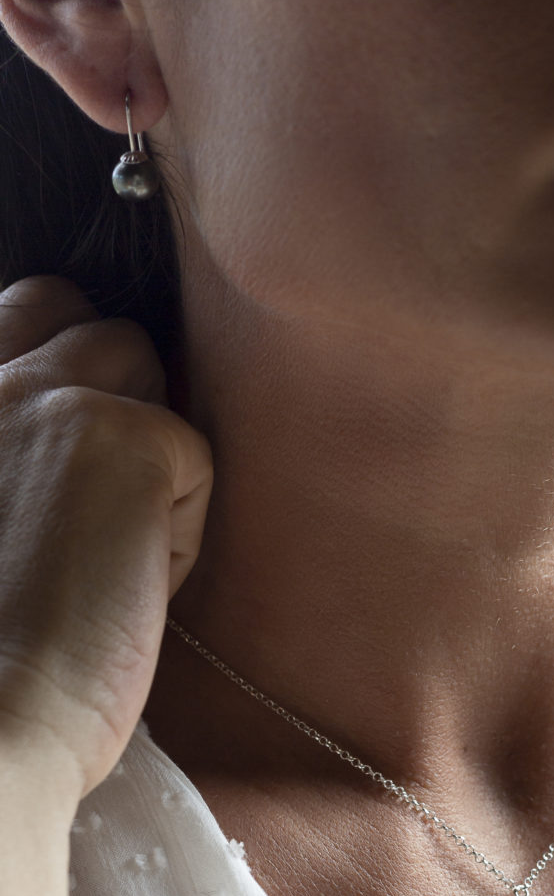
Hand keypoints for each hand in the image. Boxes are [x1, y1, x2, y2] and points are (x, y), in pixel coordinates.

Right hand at [0, 278, 212, 799]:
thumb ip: (9, 453)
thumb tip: (82, 431)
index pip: (28, 308)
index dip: (69, 370)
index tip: (72, 464)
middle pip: (93, 324)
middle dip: (117, 394)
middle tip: (101, 507)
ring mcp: (45, 394)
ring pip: (146, 368)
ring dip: (148, 455)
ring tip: (109, 550)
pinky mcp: (124, 437)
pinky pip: (193, 455)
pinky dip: (178, 531)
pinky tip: (131, 588)